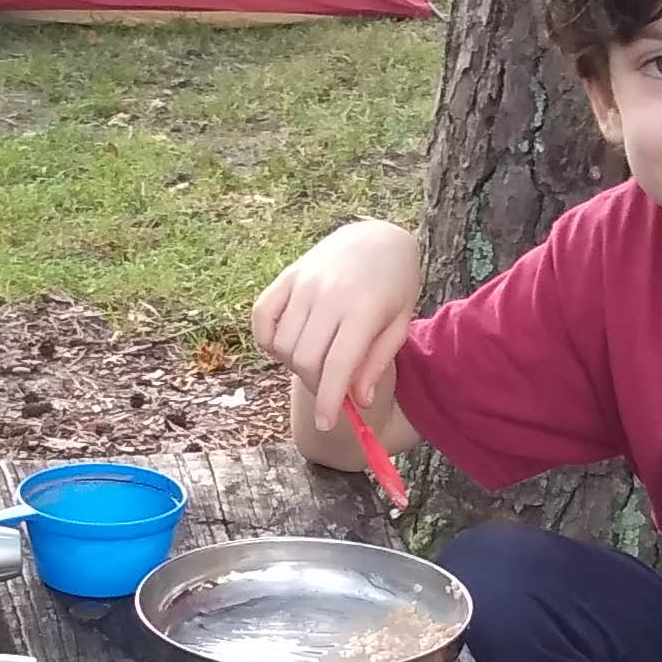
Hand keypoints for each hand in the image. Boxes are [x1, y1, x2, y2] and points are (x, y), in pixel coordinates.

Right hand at [248, 221, 422, 431]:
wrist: (377, 237)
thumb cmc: (394, 286)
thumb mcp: (399, 324)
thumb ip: (377, 362)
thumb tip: (359, 402)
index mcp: (363, 309)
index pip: (338, 365)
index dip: (330, 401)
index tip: (326, 425)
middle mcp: (329, 295)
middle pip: (305, 359)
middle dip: (315, 385)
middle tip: (330, 387)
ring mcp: (303, 283)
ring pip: (283, 342)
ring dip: (294, 364)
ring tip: (315, 361)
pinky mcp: (286, 276)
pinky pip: (262, 316)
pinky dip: (267, 339)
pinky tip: (284, 346)